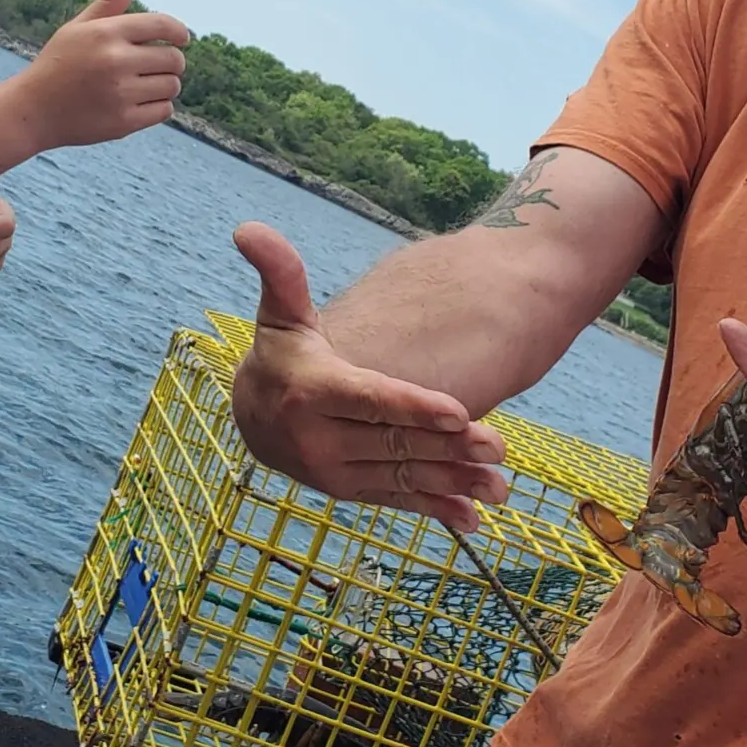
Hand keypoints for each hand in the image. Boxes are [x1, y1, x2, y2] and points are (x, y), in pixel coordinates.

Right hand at [9, 0, 188, 148]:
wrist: (32, 111)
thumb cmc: (59, 63)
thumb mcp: (79, 27)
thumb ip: (110, 1)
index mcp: (106, 32)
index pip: (163, 25)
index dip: (179, 31)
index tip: (182, 38)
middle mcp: (115, 61)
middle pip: (174, 59)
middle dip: (172, 61)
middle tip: (156, 65)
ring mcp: (120, 93)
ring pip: (172, 86)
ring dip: (165, 85)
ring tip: (144, 85)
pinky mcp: (123, 122)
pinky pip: (164, 111)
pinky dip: (158, 107)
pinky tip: (139, 103)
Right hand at [228, 222, 508, 533]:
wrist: (252, 417)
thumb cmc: (282, 355)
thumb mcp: (280, 315)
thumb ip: (280, 274)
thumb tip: (247, 228)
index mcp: (311, 391)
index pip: (369, 399)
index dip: (413, 406)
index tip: (458, 410)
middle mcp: (319, 439)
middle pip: (394, 443)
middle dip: (449, 448)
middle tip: (499, 446)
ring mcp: (335, 472)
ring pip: (401, 477)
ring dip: (452, 483)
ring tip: (499, 486)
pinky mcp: (349, 492)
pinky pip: (394, 501)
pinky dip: (433, 510)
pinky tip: (471, 518)